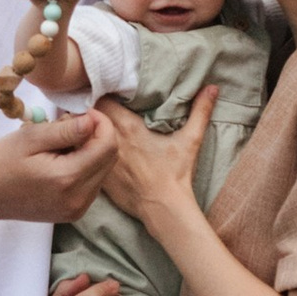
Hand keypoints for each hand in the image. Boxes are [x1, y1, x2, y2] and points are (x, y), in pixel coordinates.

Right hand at [0, 108, 119, 224]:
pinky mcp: (72, 213)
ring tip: (63, 143)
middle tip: (72, 124)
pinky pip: (91, 184)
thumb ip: (66, 130)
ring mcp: (76, 210)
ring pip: (103, 172)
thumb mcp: (32, 137)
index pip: (107, 146)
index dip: (102, 123)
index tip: (85, 112)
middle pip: (110, 160)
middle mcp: (77, 200)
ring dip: (91, 152)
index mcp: (68, 179)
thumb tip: (93, 122)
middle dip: (98, 136)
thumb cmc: (1, 161)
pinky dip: (84, 167)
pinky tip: (62, 160)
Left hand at [92, 83, 214, 231]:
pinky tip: (93, 150)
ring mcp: (102, 160)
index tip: (107, 91)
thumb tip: (213, 88)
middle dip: (93, 110)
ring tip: (93, 126)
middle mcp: (110, 141)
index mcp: (129, 127)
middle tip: (100, 106)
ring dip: (88, 130)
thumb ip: (200, 111)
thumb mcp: (190, 140)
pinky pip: (85, 158)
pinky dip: (87, 152)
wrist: (163, 207)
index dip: (101, 93)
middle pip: (90, 116)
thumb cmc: (176, 173)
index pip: (102, 100)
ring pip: (83, 137)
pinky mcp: (100, 176)